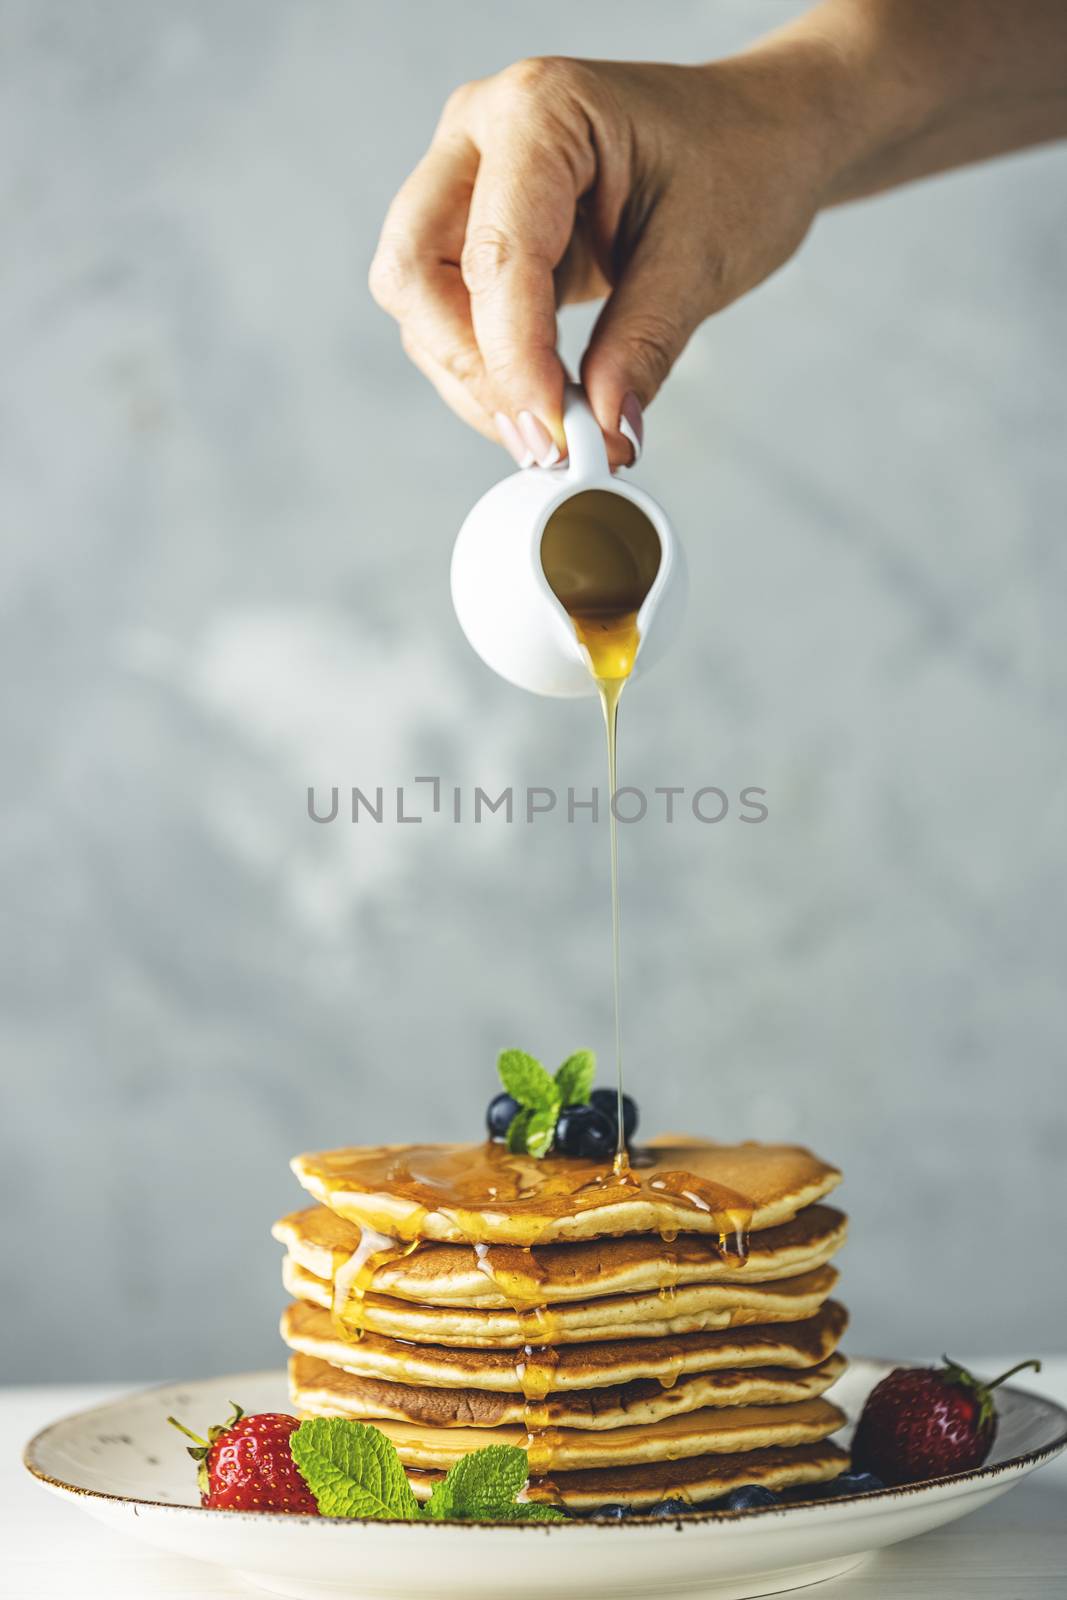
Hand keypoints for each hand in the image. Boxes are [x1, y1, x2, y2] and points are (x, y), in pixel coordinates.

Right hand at [369, 54, 830, 468]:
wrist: (758, 134)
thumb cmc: (739, 163)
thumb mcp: (704, 258)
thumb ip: (642, 345)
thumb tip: (601, 430)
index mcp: (538, 110)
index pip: (495, 254)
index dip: (514, 360)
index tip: (556, 434)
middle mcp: (480, 132)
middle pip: (414, 272)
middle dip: (470, 368)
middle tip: (543, 438)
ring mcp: (468, 176)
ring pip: (420, 303)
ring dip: (475, 380)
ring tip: (556, 430)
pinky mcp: (476, 225)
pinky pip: (449, 313)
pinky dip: (488, 370)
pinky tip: (545, 403)